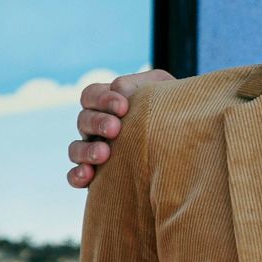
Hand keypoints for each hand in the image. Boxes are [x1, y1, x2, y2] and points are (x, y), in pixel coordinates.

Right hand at [67, 70, 171, 187]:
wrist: (186, 139)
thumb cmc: (171, 108)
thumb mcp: (161, 88)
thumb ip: (140, 84)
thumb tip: (119, 89)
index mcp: (108, 103)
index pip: (91, 95)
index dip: (102, 99)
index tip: (123, 107)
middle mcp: (96, 126)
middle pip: (83, 120)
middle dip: (97, 123)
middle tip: (115, 129)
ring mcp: (94, 150)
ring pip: (76, 149)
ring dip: (86, 150)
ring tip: (104, 154)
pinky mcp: (97, 176)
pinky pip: (76, 175)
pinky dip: (77, 175)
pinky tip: (88, 175)